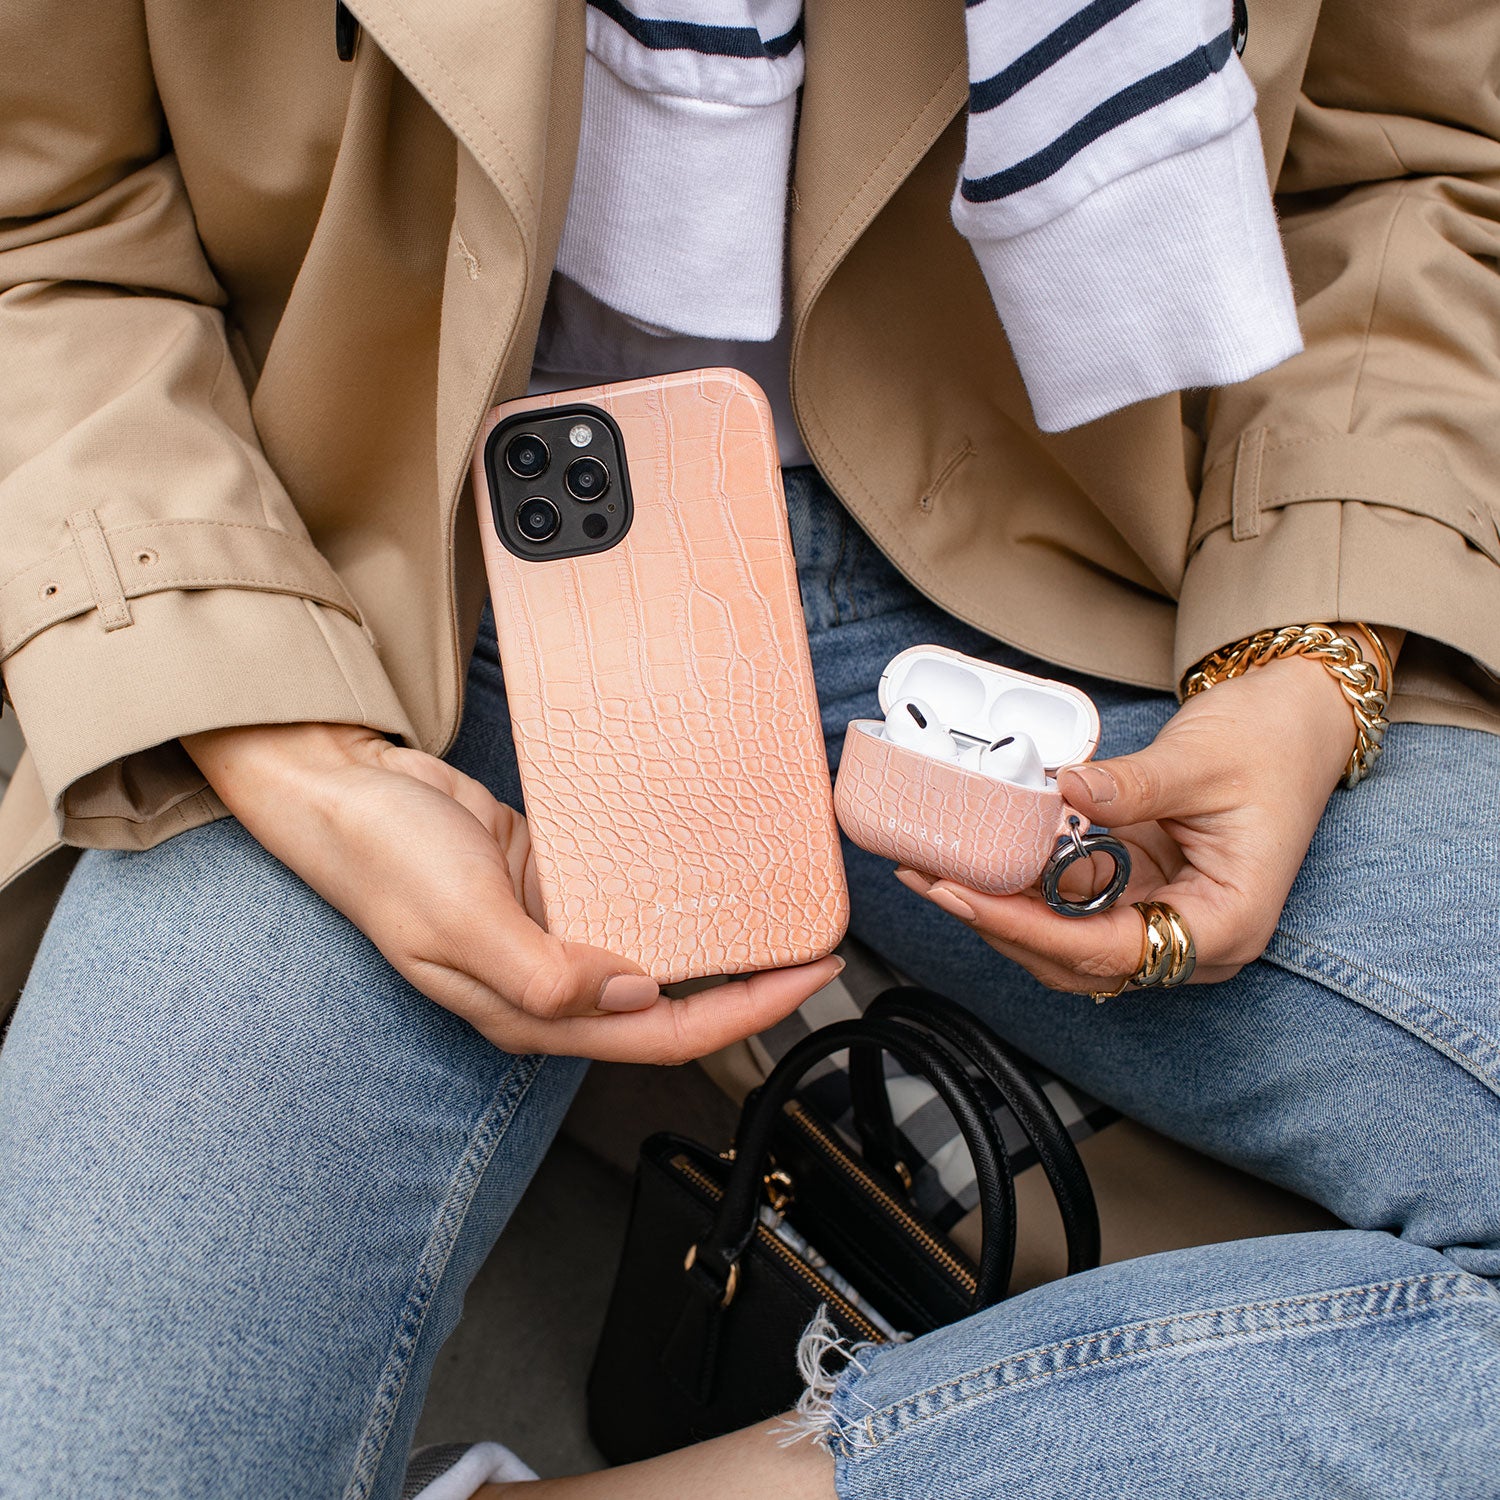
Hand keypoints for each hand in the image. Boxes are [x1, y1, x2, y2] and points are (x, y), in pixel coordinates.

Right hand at [182, 723, 841, 1059]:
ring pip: (653, 951)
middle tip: (810, 942)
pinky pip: (625, 897)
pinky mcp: (548, 884)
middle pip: (671, 1002)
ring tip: (774, 905)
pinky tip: (705, 865)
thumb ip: (545, 971)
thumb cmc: (382, 858)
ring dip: (712, 937)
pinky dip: (669, 888)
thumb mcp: (460, 920)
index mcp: (530, 1009)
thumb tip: (634, 992)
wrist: (338, 791)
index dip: (745, 1014)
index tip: (807, 979)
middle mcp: (549, 980)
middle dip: (746, 982)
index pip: (661, 1033)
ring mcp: (551, 932)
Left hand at [894, 653, 1359, 992]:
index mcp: (1224, 924)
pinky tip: (977, 854)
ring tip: (934, 865)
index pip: (1108, 951)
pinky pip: (1071, 903)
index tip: (966, 897)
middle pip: (1075, 958)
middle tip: (929, 878)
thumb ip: (1132, 787)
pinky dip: (1024, 883)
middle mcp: (1193, 938)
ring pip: (1065, 939)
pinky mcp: (1141, 891)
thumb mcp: (1200, 760)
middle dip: (996, 922)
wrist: (1297, 721)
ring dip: (1001, 907)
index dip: (1027, 930)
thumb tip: (1063, 791)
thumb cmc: (1270, 743)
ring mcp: (1164, 916)